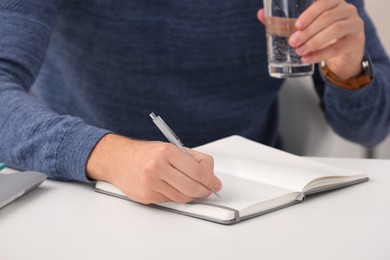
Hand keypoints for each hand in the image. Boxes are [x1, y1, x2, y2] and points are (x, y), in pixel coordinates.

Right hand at [86, 134, 221, 203]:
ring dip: (191, 196)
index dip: (211, 180)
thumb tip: (210, 174)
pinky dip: (175, 196)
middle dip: (204, 191)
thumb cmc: (146, 153)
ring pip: (182, 197)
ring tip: (192, 189)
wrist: (118, 159)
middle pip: (192, 187)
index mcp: (167, 152)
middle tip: (208, 190)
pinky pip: (169, 200)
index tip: (216, 184)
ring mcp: (150, 182)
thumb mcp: (170, 148)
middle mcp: (158, 166)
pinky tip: (172, 188)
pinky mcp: (146, 195)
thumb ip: (191, 159)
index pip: (198, 171)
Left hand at [258, 0, 364, 79]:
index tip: (296, 25)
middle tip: (292, 42)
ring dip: (314, 42)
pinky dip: (320, 55)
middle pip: (327, 17)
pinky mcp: (356, 42)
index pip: (324, 1)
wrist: (343, 50)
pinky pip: (337, 48)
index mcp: (333, 1)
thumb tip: (260, 14)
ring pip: (335, 30)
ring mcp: (354, 24)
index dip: (310, 13)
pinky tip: (306, 60)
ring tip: (299, 51)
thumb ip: (285, 21)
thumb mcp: (305, 26)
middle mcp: (347, 9)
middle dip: (308, 31)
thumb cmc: (320, 33)